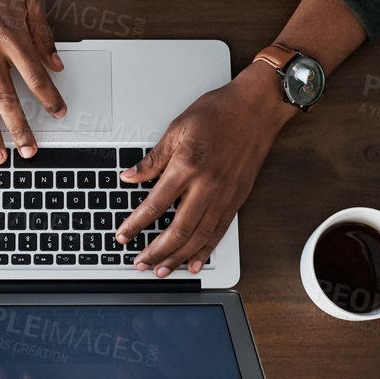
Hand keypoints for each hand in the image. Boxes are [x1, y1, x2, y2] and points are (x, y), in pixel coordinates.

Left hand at [114, 61, 296, 276]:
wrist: (256, 108)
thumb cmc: (219, 112)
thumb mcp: (177, 128)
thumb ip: (153, 158)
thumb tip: (129, 176)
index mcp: (187, 166)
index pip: (155, 204)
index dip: (136, 225)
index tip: (123, 236)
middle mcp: (207, 185)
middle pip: (177, 229)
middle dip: (156, 251)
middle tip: (139, 263)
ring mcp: (225, 195)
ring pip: (199, 236)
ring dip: (178, 257)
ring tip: (162, 270)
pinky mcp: (238, 198)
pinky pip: (220, 231)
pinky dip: (205, 250)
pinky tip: (194, 262)